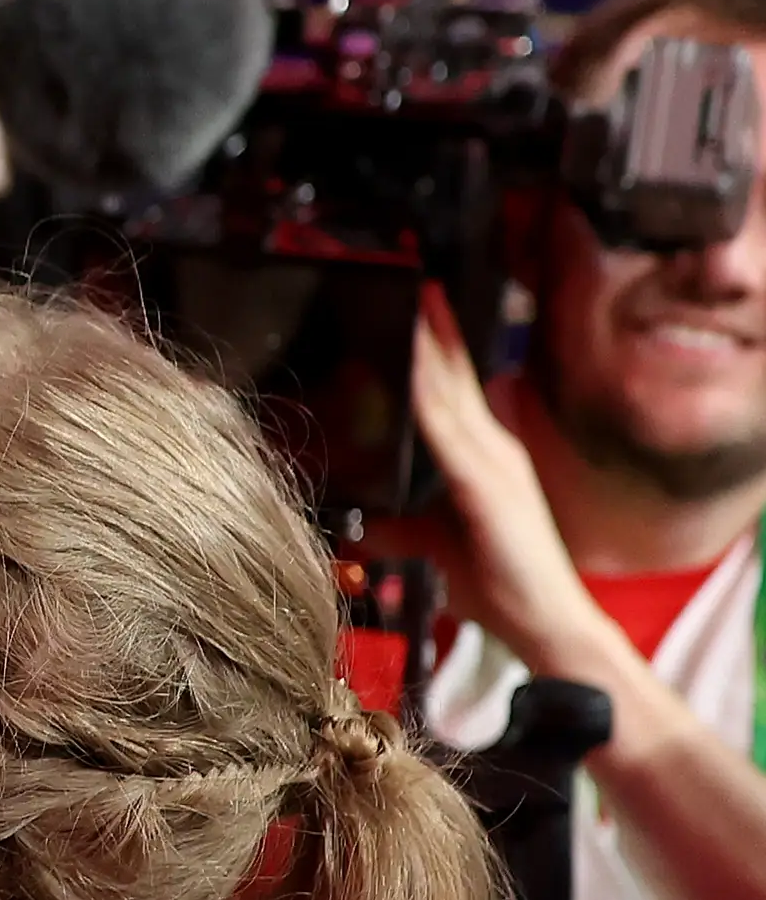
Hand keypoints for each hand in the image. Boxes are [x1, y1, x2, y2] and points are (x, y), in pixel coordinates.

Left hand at [375, 284, 619, 674]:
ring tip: (411, 302)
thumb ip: (397, 524)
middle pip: (453, 376)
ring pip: (453, 394)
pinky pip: (452, 434)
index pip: (451, 387)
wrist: (543, 623)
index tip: (411, 301)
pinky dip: (431, 400)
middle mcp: (492, 447)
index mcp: (481, 454)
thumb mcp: (431, 543)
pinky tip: (413, 374)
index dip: (433, 342)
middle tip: (408, 276)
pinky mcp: (491, 486)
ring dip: (430, 348)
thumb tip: (356, 519)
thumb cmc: (495, 582)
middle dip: (430, 326)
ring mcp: (496, 463)